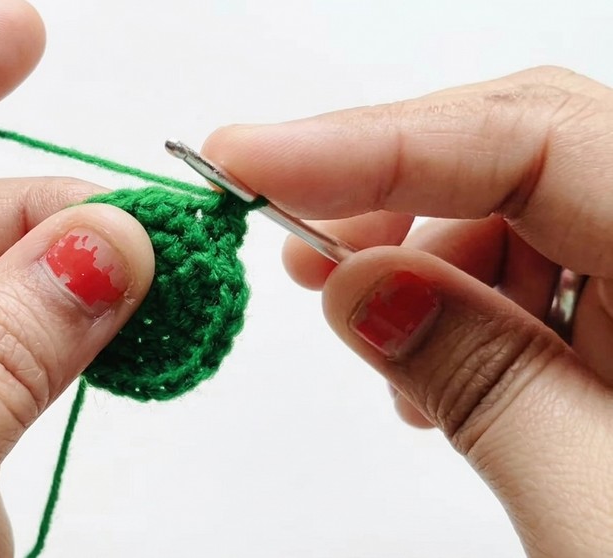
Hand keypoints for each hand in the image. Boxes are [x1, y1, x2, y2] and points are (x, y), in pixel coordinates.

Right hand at [206, 66, 612, 556]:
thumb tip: (360, 285)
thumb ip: (487, 388)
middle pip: (536, 151)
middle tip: (286, 234)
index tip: (249, 159)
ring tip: (370, 338)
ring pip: (530, 209)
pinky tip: (436, 371)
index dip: (378, 139)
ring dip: (428, 257)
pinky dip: (466, 304)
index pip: (542, 141)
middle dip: (393, 183)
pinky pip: (546, 272)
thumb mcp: (604, 520)